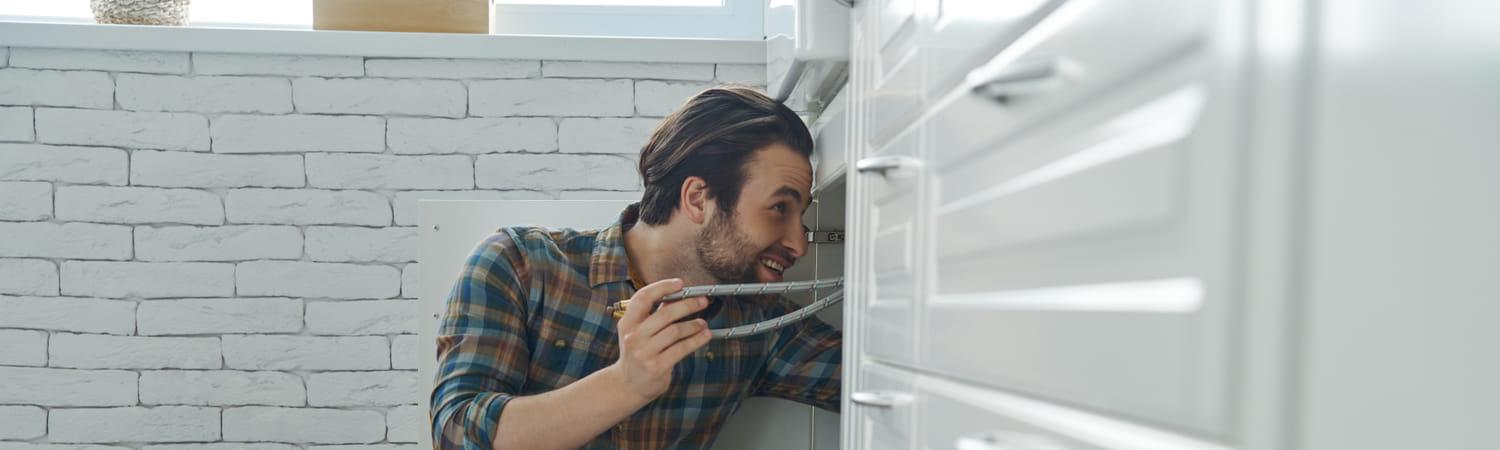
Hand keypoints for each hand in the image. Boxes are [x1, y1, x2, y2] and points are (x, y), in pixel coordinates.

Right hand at [606, 278, 712, 402]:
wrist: (627, 386)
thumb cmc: (637, 354)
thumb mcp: (638, 332)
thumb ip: (655, 315)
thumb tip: (679, 296)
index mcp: (627, 323)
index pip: (643, 298)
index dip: (662, 287)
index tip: (680, 283)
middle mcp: (633, 336)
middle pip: (665, 314)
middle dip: (687, 305)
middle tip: (702, 301)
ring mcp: (644, 352)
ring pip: (675, 331)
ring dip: (694, 325)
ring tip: (703, 323)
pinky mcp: (656, 366)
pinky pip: (682, 348)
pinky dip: (696, 340)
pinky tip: (705, 336)